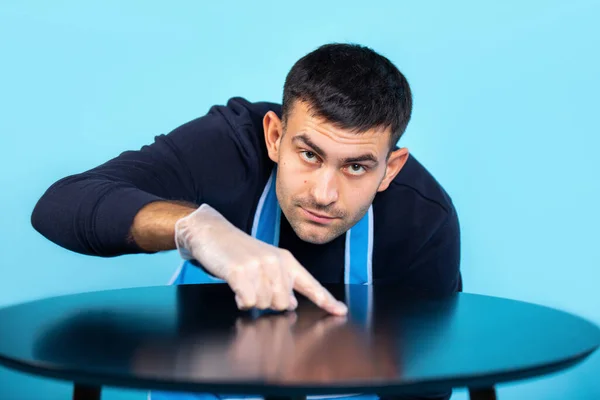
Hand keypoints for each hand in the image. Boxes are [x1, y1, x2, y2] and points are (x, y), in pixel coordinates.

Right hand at [175, 204, 347, 314]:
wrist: (212, 233)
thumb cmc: (239, 251)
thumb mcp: (266, 263)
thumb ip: (282, 283)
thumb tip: (292, 304)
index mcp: (287, 260)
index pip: (311, 284)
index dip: (326, 300)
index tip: (341, 312)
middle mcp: (277, 262)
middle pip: (284, 304)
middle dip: (268, 303)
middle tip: (255, 288)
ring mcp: (259, 265)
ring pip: (265, 305)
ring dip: (252, 300)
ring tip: (244, 284)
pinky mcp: (240, 271)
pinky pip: (248, 302)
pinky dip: (241, 300)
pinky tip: (236, 288)